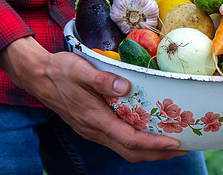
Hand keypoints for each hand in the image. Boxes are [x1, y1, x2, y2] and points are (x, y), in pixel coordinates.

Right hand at [0, 36, 185, 161]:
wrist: (39, 76)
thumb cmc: (61, 70)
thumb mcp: (80, 69)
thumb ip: (102, 79)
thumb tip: (126, 86)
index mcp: (95, 119)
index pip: (130, 139)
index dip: (154, 144)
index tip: (176, 143)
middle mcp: (95, 131)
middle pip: (131, 152)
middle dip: (159, 154)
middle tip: (184, 148)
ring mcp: (93, 131)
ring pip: (125, 150)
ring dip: (150, 151)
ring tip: (172, 145)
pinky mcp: (93, 127)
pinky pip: (119, 142)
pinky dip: (138, 144)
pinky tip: (149, 135)